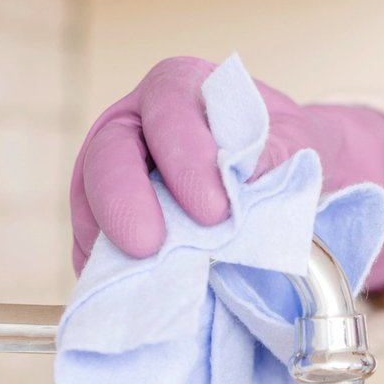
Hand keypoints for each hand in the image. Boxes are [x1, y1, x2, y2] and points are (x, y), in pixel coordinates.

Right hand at [69, 56, 383, 289]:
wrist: (279, 179)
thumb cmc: (279, 151)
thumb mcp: (294, 141)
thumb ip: (275, 154)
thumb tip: (249, 185)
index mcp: (180, 90)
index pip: (168, 110)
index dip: (186, 157)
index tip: (214, 210)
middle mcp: (136, 126)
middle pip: (110, 153)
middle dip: (125, 199)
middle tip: (148, 245)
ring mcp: (114, 173)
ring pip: (90, 198)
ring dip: (108, 240)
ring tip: (137, 277)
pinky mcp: (107, 222)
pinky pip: (92, 243)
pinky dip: (103, 270)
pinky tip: (126, 293)